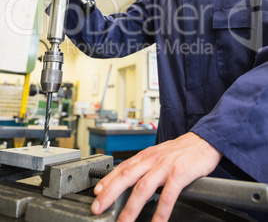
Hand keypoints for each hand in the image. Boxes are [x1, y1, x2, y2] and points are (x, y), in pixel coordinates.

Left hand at [91, 132, 221, 220]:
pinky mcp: (180, 174)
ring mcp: (165, 166)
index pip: (122, 168)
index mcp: (147, 155)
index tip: (96, 193)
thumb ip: (146, 165)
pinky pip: (168, 196)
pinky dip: (160, 212)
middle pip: (126, 177)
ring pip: (143, 188)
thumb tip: (131, 180)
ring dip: (131, 208)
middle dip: (110, 193)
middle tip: (98, 207)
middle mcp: (153, 159)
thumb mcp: (160, 154)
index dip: (108, 181)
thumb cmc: (181, 150)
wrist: (204, 140)